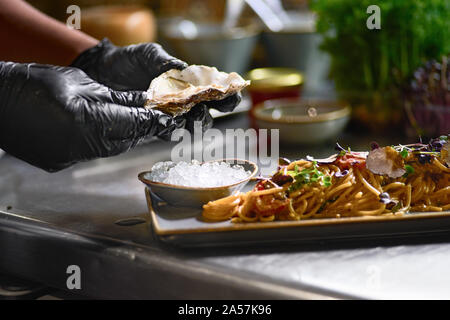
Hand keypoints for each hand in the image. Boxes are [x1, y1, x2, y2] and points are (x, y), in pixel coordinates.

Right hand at [0, 62, 183, 171]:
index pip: (133, 124)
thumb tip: (139, 102)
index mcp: (87, 120)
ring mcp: (68, 157)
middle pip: (124, 141)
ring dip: (121, 137)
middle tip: (150, 119)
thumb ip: (113, 97)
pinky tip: (98, 130)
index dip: (152, 121)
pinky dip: (98, 143)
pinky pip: (88, 154)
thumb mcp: (80, 82)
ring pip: (108, 150)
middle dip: (139, 130)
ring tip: (127, 123)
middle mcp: (80, 145)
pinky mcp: (58, 162)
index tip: (166, 119)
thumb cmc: (34, 83)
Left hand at [71, 38, 242, 115]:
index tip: (232, 97)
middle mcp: (180, 101)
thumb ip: (168, 63)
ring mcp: (167, 114)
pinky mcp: (151, 124)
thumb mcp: (149, 55)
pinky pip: (166, 131)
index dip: (226, 96)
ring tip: (185, 120)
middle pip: (204, 114)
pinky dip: (170, 131)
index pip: (212, 91)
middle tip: (200, 111)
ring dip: (191, 126)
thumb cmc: (128, 61)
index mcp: (186, 83)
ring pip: (188, 126)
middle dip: (206, 115)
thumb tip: (185, 70)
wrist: (100, 72)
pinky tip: (169, 128)